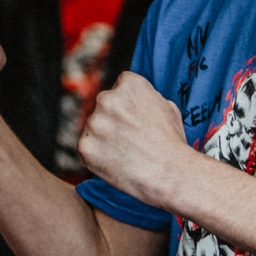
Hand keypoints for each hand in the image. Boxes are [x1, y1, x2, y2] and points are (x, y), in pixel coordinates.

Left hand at [77, 72, 191, 204]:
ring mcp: (93, 122)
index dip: (129, 108)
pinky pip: (87, 150)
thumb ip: (144, 98)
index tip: (137, 122)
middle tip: (130, 140)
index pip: (120, 89)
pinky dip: (97, 158)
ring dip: (104, 139)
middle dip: (113, 121)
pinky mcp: (84, 146)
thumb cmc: (172, 142)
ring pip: (94, 128)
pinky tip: (116, 163)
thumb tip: (133, 100)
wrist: (169, 173)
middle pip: (104, 107)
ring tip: (126, 154)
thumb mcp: (167, 106)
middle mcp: (106, 98)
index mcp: (128, 83)